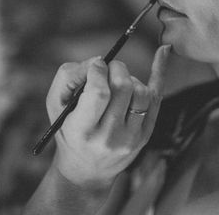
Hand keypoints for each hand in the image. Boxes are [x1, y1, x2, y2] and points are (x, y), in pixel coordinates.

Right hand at [45, 44, 170, 188]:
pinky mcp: (146, 134)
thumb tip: (99, 61)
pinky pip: (156, 97)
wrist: (86, 169)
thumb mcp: (55, 104)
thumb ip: (69, 75)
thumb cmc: (67, 128)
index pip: (99, 93)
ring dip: (130, 77)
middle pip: (123, 88)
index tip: (96, 66)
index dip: (98, 71)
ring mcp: (131, 138)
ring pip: (141, 92)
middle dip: (115, 69)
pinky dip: (160, 71)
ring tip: (117, 82)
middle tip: (107, 69)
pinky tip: (164, 50)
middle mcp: (109, 137)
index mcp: (82, 130)